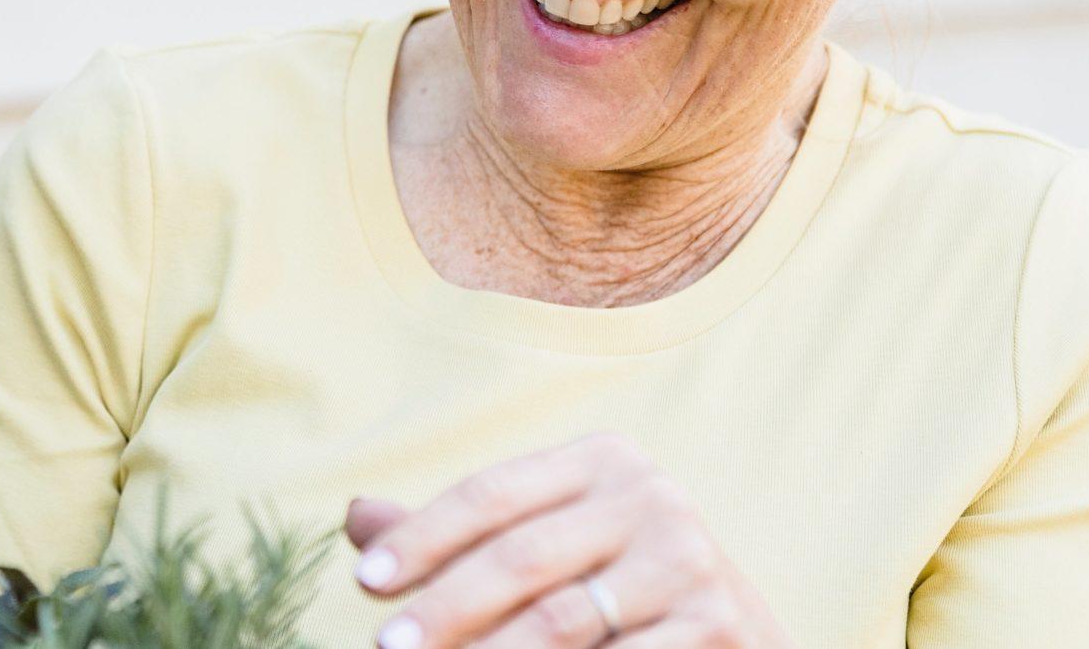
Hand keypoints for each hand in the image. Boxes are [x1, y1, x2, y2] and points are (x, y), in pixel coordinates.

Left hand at [342, 433, 791, 647]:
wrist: (732, 628)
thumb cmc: (613, 580)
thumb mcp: (545, 541)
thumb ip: (458, 536)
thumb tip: (355, 516)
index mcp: (602, 460)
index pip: (491, 494)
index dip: (424, 537)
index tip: (366, 582)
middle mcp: (651, 498)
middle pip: (521, 557)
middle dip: (446, 607)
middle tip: (387, 647)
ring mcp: (691, 562)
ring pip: (563, 620)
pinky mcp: (719, 626)